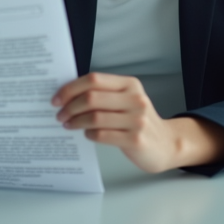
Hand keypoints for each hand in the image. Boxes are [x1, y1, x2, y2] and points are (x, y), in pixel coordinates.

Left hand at [52, 73, 223, 172]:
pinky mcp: (135, 139)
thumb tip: (68, 95)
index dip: (71, 88)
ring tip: (68, 125)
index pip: (94, 79)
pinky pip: (102, 135)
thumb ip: (104, 94)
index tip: (57, 98)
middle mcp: (135, 99)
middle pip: (91, 97)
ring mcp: (137, 120)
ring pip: (95, 117)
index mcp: (130, 85)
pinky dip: (89, 134)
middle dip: (70, 106)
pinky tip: (86, 134)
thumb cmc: (139, 122)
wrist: (166, 144)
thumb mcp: (126, 101)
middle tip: (60, 114)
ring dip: (76, 121)